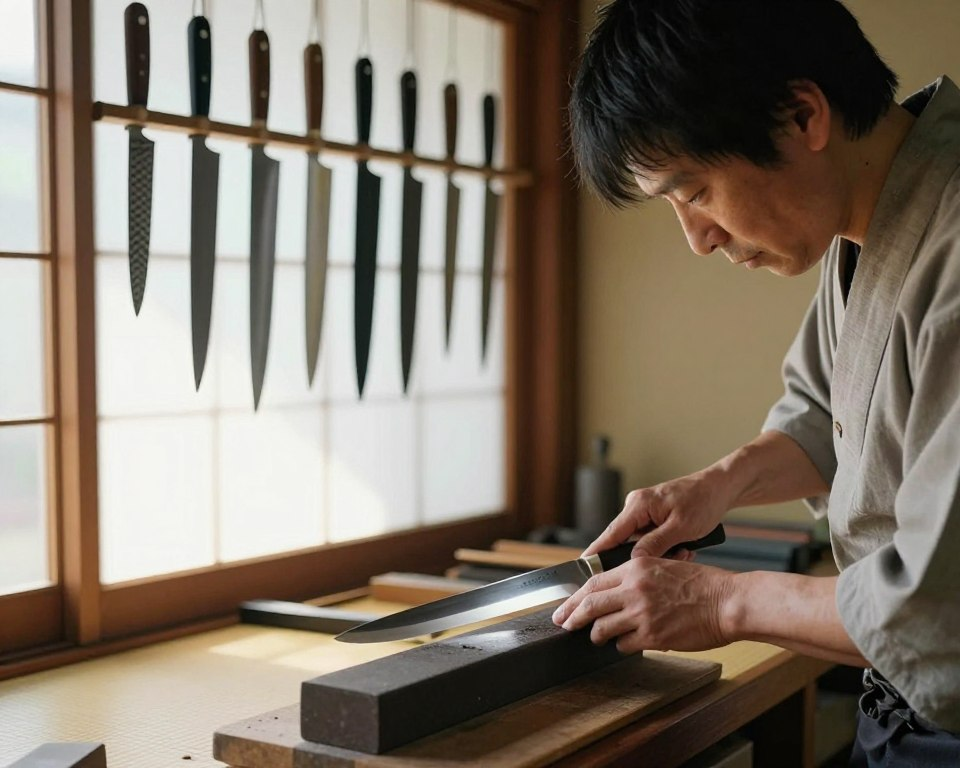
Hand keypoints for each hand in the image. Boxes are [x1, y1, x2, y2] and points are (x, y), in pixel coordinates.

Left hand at [552, 557, 734, 653]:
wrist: (728, 601)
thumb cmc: (704, 584)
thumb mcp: (665, 566)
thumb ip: (638, 576)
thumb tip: (615, 589)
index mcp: (637, 567)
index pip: (594, 582)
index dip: (575, 597)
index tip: (566, 606)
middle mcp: (635, 589)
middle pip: (590, 604)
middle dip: (572, 617)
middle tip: (563, 624)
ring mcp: (642, 614)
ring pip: (602, 628)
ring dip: (596, 635)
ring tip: (597, 637)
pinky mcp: (653, 636)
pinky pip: (624, 644)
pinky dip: (621, 645)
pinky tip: (627, 643)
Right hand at [584, 469, 733, 557]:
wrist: (721, 487)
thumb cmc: (704, 501)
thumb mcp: (681, 527)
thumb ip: (655, 544)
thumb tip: (632, 561)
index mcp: (638, 504)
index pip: (610, 534)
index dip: (596, 553)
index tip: (582, 569)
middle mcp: (636, 506)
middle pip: (624, 542)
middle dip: (642, 557)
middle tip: (666, 562)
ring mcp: (645, 512)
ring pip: (641, 543)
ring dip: (659, 553)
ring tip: (685, 551)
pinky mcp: (654, 517)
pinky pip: (651, 539)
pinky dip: (665, 547)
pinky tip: (685, 547)